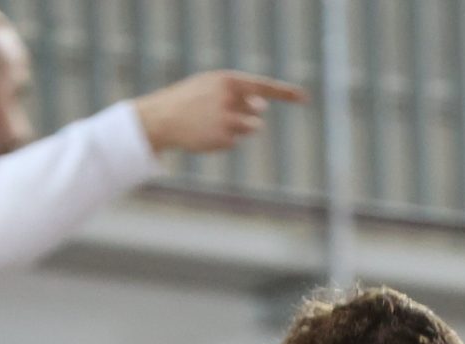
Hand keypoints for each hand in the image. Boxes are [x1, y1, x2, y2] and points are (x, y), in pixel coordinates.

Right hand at [133, 72, 305, 154]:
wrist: (161, 118)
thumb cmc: (189, 99)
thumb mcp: (211, 87)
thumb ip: (237, 92)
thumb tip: (262, 106)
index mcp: (226, 80)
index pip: (263, 86)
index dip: (285, 92)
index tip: (304, 97)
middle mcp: (229, 99)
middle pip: (258, 111)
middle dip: (249, 114)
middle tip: (225, 114)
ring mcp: (227, 119)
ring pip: (252, 127)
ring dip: (240, 128)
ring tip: (213, 123)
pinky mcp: (224, 139)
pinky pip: (236, 141)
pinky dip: (225, 139)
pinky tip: (206, 133)